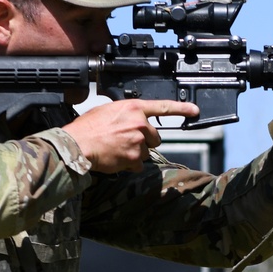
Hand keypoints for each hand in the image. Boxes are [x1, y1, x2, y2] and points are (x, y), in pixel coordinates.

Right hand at [64, 99, 198, 173]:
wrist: (78, 145)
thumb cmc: (87, 128)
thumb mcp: (108, 110)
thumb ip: (125, 114)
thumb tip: (130, 119)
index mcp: (134, 108)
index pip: (163, 106)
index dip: (182, 108)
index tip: (195, 111)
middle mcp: (140, 124)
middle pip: (155, 137)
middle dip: (144, 141)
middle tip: (126, 141)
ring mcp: (139, 142)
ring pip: (146, 152)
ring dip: (135, 153)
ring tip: (116, 150)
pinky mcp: (135, 158)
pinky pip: (138, 165)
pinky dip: (129, 165)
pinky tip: (116, 159)